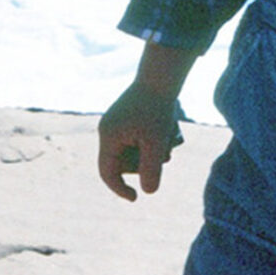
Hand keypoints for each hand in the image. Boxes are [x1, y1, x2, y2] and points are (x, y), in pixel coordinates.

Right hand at [97, 43, 193, 199]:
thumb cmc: (157, 109)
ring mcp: (115, 123)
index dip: (119, 189)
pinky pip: (134, 139)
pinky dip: (148, 142)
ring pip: (130, 151)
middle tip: (165, 156)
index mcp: (108, 137)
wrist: (160, 77)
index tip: (135, 197)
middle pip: (121, 163)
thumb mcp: (156, 143)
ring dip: (148, 153)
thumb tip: (148, 192)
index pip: (107, 172)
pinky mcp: (125, 118)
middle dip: (142, 164)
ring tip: (168, 142)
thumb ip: (151, 169)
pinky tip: (164, 134)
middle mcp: (107, 130)